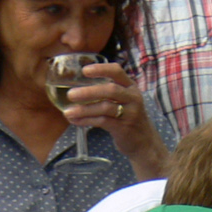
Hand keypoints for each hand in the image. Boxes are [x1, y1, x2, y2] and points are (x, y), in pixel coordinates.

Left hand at [64, 62, 168, 176]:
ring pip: (105, 107)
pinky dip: (86, 120)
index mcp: (130, 86)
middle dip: (89, 92)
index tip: (84, 70)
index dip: (101, 69)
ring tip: (68, 112)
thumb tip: (77, 89)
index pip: (117, 71)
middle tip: (70, 94)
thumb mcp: (123, 100)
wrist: (144, 142)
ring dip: (84, 109)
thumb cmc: (128, 118)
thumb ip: (107, 93)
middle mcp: (132, 97)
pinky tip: (75, 121)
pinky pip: (102, 122)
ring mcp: (130, 113)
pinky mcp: (124, 128)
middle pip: (110, 90)